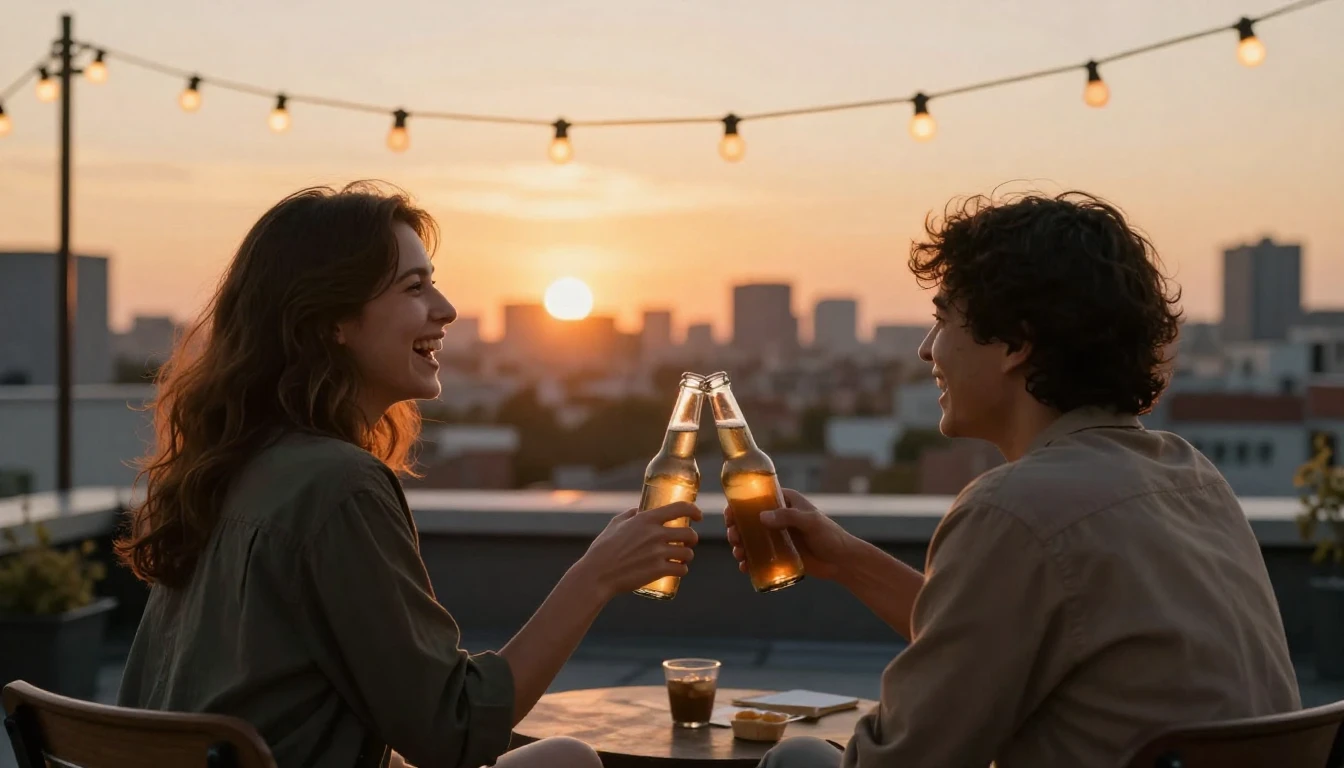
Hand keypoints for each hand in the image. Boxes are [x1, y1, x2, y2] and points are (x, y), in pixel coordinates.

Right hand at [574, 501, 701, 599]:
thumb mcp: (615, 525)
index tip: (698, 516)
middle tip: (688, 543)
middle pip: (689, 533)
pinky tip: (678, 570)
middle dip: (692, 539)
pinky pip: (682, 569)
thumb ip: (630, 515)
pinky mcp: (659, 570)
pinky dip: (682, 570)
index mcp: (646, 519)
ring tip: (681, 558)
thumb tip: (640, 510)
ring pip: (688, 553)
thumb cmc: (603, 549)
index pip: (680, 508)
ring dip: (687, 556)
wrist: (597, 574)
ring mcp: (658, 552)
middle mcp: (655, 534)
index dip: (694, 510)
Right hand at [725, 489, 855, 581]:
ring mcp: (776, 537)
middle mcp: (777, 518)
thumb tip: (761, 517)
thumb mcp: (811, 522)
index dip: (738, 505)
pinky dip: (748, 561)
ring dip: (739, 545)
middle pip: (748, 520)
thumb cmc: (830, 536)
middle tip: (734, 538)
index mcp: (784, 502)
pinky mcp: (778, 554)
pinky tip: (744, 566)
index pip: (756, 499)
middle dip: (735, 529)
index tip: (729, 515)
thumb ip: (789, 517)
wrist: (842, 561)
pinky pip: (758, 556)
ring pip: (750, 539)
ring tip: (739, 554)